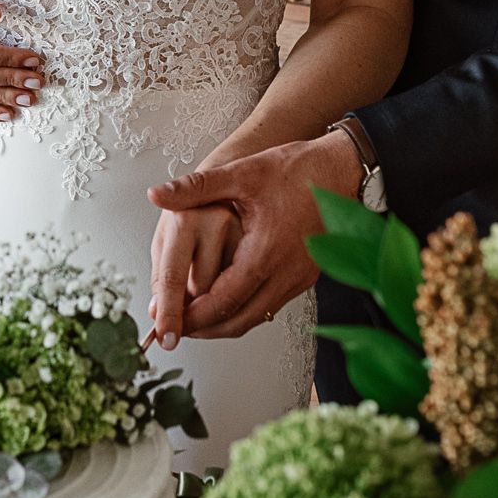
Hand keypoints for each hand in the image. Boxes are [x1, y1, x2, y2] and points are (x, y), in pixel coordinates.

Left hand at [146, 130, 362, 339]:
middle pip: (239, 321)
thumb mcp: (242, 173)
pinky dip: (245, 309)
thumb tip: (156, 195)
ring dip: (225, 321)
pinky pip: (271, 304)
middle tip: (178, 327)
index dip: (193, 317)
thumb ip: (197, 187)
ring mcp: (299, 279)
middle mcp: (286, 274)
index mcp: (266, 253)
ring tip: (195, 317)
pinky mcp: (306, 277)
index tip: (170, 321)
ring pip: (256, 317)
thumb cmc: (297, 169)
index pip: (223, 302)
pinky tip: (226, 297)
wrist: (341, 169)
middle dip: (205, 329)